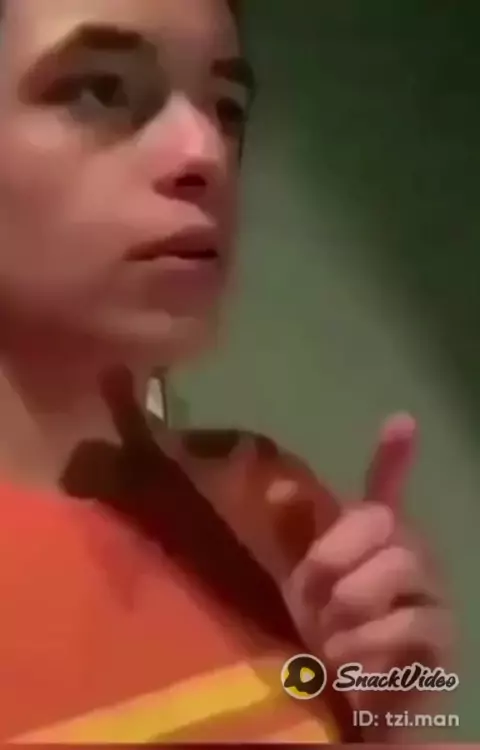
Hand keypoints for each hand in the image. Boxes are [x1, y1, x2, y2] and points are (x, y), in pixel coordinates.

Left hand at [281, 414, 453, 739]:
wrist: (342, 700)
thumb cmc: (319, 631)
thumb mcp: (296, 583)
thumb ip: (293, 536)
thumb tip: (280, 486)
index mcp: (371, 540)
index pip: (386, 489)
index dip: (394, 456)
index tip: (400, 421)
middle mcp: (408, 555)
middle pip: (385, 523)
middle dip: (333, 554)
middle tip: (306, 594)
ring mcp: (431, 596)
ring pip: (401, 565)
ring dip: (351, 600)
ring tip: (325, 634)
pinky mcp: (442, 641)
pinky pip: (412, 623)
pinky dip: (368, 642)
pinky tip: (344, 661)